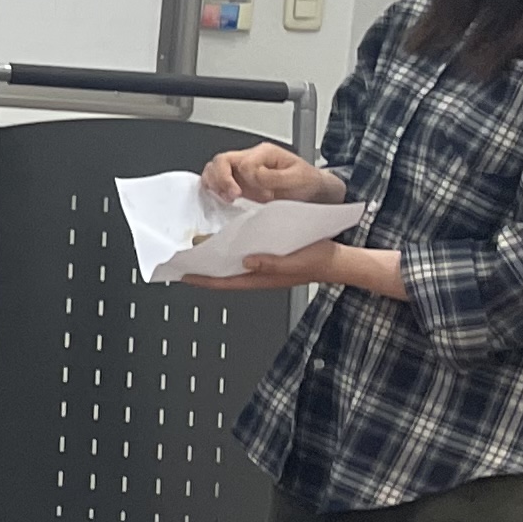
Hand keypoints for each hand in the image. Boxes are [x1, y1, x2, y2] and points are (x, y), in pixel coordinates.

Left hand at [192, 242, 403, 297]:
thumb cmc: (321, 260)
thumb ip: (271, 264)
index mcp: (262, 278)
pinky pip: (245, 256)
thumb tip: (246, 262)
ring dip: (215, 258)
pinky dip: (231, 250)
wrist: (340, 260)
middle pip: (223, 274)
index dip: (201, 279)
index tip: (181, 274)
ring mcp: (265, 267)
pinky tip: (226, 239)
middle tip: (182, 258)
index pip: (223, 282)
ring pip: (232, 265)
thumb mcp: (295, 261)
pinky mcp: (271, 258)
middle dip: (202, 268)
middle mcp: (259, 274)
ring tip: (197, 248)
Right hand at [201, 142, 339, 206]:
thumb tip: (252, 176)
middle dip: (222, 179)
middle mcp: (250, 159)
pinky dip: (214, 190)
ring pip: (214, 169)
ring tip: (226, 198)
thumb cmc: (308, 183)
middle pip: (221, 160)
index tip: (264, 194)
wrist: (314, 193)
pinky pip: (216, 182)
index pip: (244, 162)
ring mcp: (242, 172)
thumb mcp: (297, 178)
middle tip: (233, 195)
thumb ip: (274, 176)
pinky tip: (223, 199)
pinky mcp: (239, 184)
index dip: (250, 179)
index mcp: (264, 153)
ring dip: (215, 184)